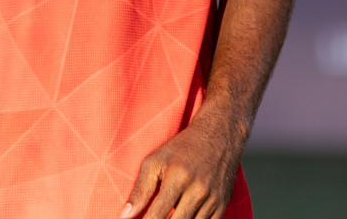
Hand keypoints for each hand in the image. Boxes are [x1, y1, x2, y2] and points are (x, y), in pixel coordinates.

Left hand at [119, 110, 245, 218]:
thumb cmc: (181, 149)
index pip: (157, 214)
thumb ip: (140, 190)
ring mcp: (213, 199)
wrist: (218, 136)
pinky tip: (182, 218)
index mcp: (178, 177)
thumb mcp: (156, 161)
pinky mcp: (222, 204)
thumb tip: (124, 216)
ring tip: (168, 217)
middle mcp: (198, 190)